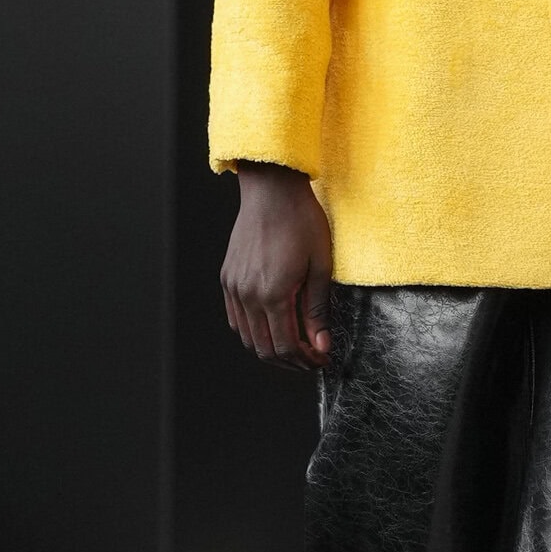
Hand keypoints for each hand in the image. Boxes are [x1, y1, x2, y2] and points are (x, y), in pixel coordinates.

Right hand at [221, 164, 332, 368]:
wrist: (272, 190)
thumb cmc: (301, 220)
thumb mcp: (320, 266)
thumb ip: (317, 310)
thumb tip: (320, 345)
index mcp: (273, 293)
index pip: (286, 346)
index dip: (306, 360)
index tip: (322, 359)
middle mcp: (248, 295)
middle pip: (265, 348)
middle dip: (290, 361)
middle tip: (311, 359)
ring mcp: (234, 287)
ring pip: (248, 338)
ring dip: (271, 350)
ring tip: (295, 347)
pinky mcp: (228, 278)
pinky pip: (236, 319)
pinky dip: (253, 332)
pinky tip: (272, 328)